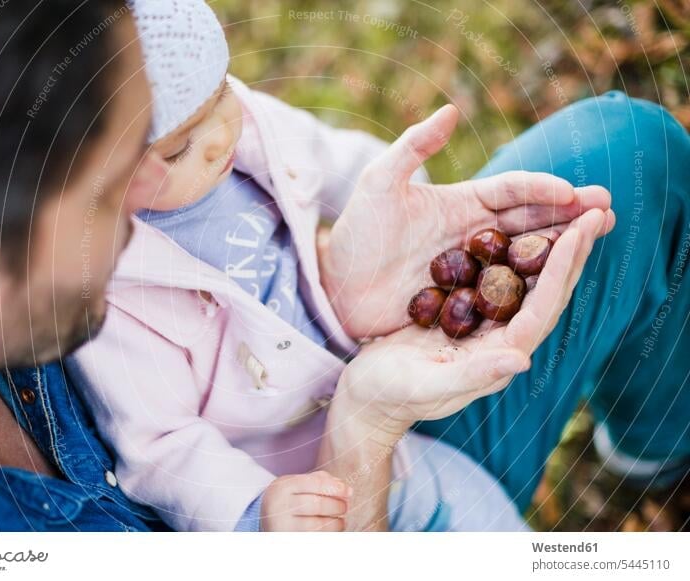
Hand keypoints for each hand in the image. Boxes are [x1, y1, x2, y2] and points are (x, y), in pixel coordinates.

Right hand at [260, 471, 352, 531]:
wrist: (264, 518)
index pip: (314, 484)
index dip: (335, 488)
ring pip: (316, 525)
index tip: (349, 492)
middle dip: (336, 506)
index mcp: (284, 486)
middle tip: (345, 507)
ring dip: (335, 523)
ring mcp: (282, 526)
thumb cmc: (289, 497)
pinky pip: (314, 538)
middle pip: (316, 504)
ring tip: (340, 521)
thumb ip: (321, 480)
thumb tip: (345, 488)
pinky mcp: (287, 540)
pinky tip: (331, 531)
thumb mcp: (298, 483)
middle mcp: (280, 505)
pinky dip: (327, 535)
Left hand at [320, 104, 613, 337]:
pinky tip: (557, 288)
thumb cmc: (356, 233)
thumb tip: (452, 109)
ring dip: (559, 249)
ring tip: (595, 240)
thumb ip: (413, 147)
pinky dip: (532, 289)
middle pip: (530, 222)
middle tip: (607, 212)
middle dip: (568, 215)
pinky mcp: (466, 303)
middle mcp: (475, 234)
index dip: (541, 189)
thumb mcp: (379, 183)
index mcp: (462, 203)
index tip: (571, 192)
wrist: (336, 285)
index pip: (511, 191)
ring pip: (525, 257)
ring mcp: (473, 270)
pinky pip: (506, 294)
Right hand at [329, 207, 613, 444]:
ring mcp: (486, 327)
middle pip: (546, 291)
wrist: (368, 395)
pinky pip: (499, 278)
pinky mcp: (467, 315)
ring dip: (551, 246)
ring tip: (572, 210)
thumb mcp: (425, 385)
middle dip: (571, 250)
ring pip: (527, 281)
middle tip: (595, 208)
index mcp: (498, 356)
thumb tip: (522, 360)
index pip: (541, 309)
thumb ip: (472, 375)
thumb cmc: (390, 394)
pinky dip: (514, 250)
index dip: (561, 269)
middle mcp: (502, 340)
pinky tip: (520, 224)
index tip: (579, 230)